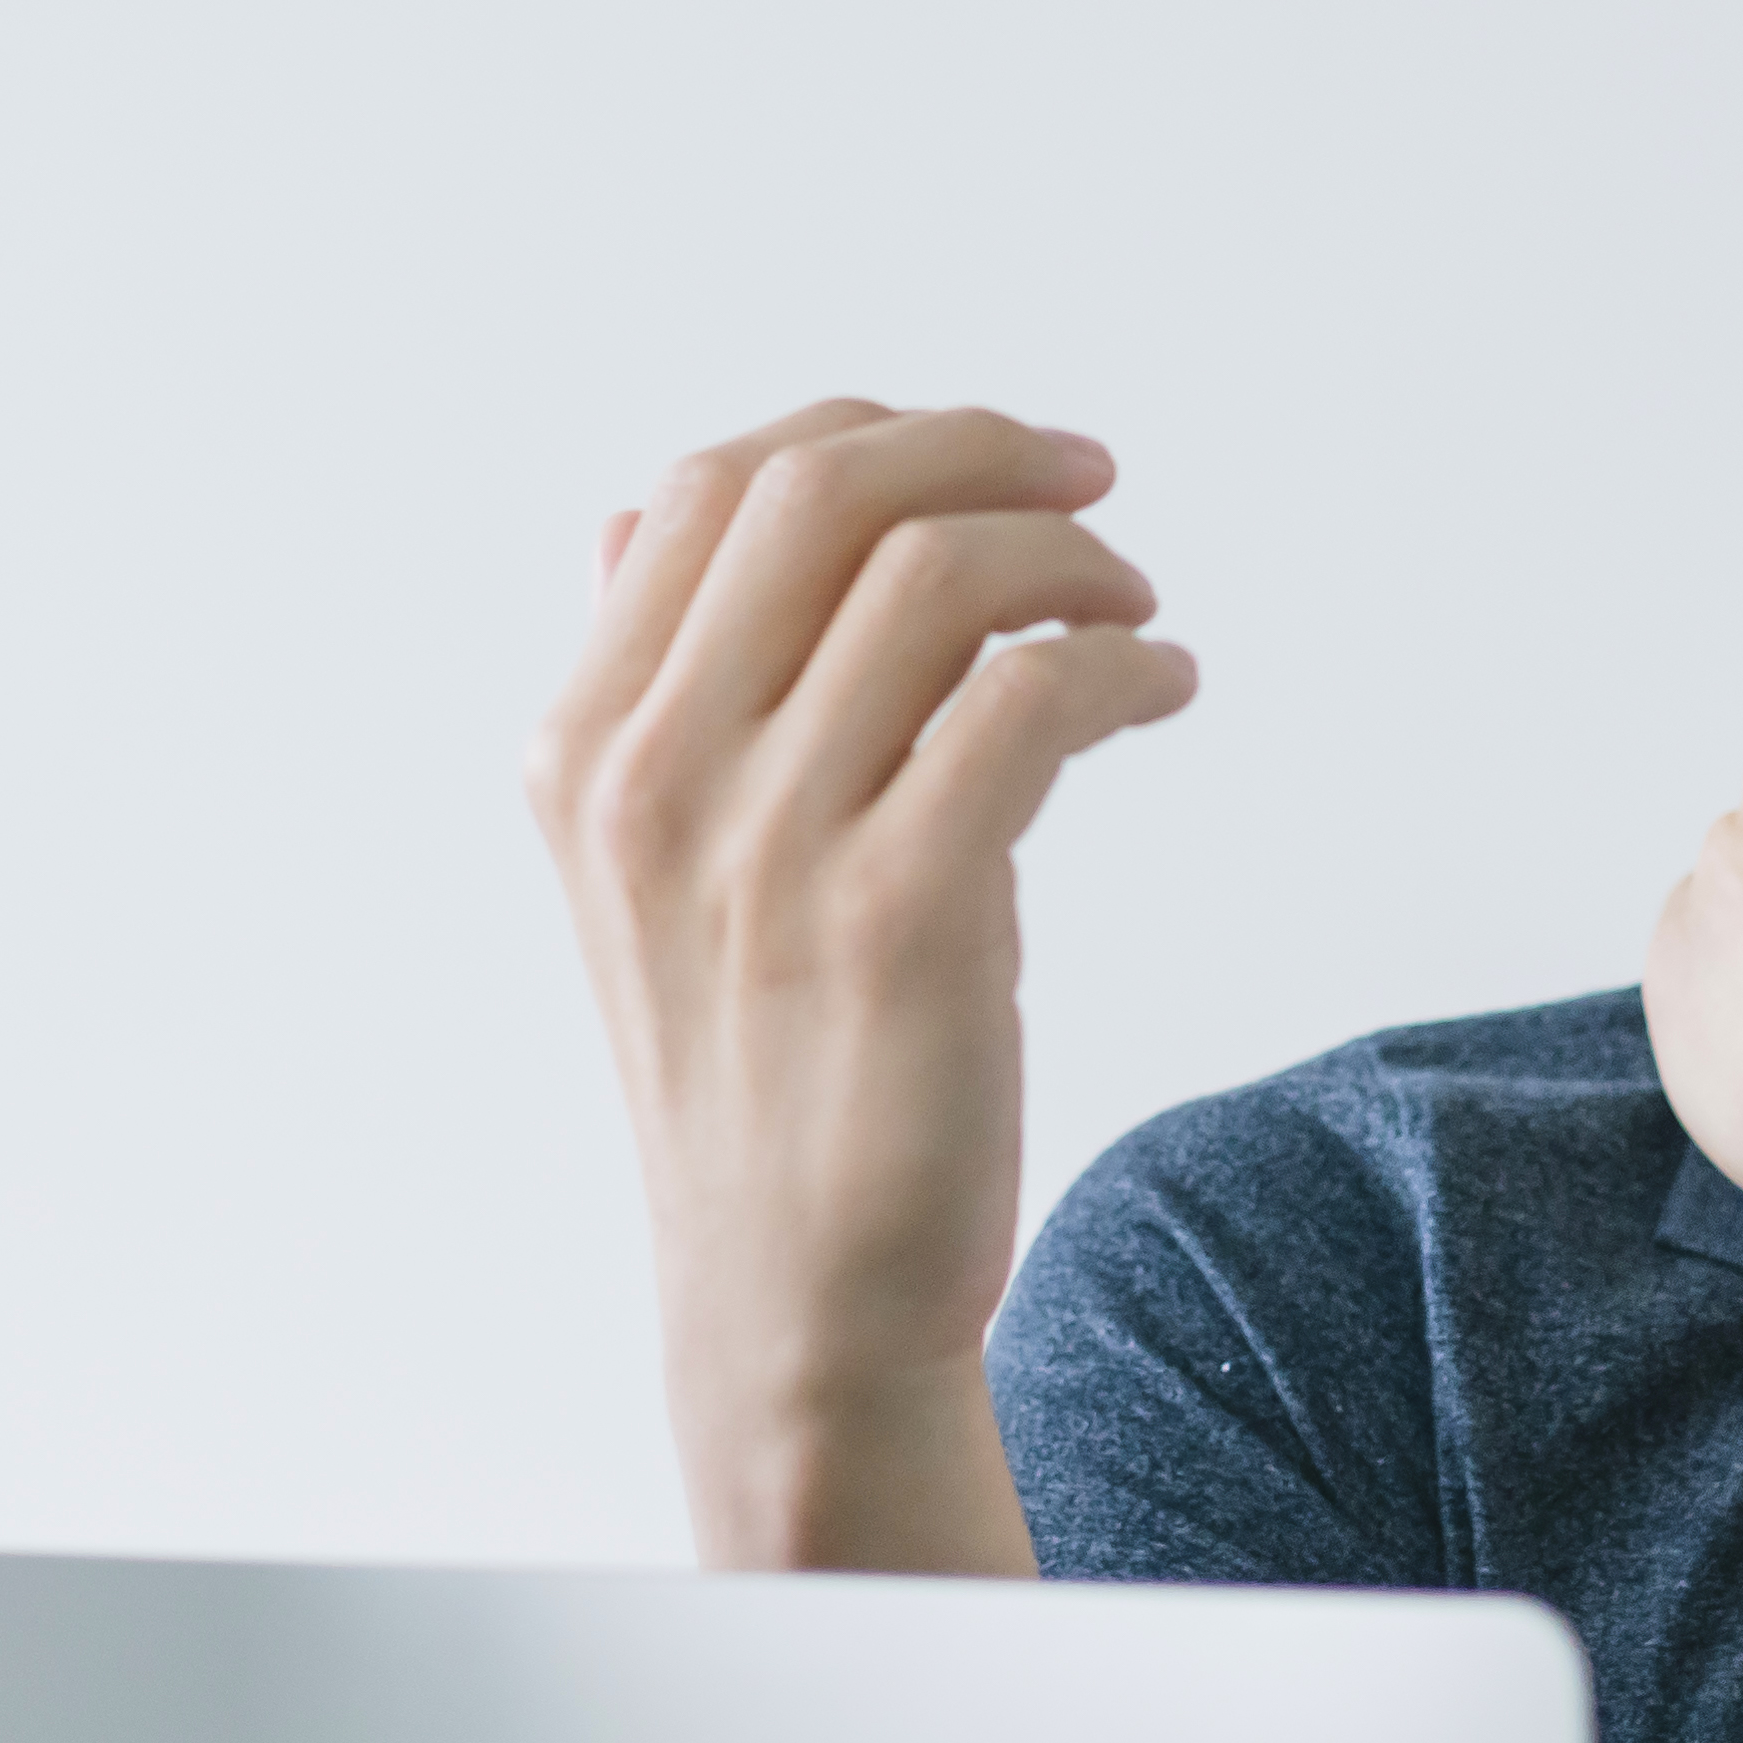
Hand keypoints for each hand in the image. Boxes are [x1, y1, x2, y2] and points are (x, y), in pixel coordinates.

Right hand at [529, 402, 1201, 1568]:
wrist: (794, 1306)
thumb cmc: (758, 1078)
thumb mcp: (649, 879)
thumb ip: (648, 698)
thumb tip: (631, 516)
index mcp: (583, 750)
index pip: (706, 488)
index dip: (870, 436)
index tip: (987, 461)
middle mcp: (653, 780)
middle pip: (820, 492)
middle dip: (984, 451)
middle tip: (1093, 487)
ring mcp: (769, 847)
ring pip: (938, 575)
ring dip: (1071, 556)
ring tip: (1133, 608)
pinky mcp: (902, 916)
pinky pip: (1033, 697)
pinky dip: (1122, 662)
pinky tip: (1159, 693)